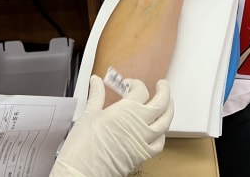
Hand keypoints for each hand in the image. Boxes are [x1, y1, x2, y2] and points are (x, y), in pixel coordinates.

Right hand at [50, 75, 173, 176]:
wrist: (81, 172)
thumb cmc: (82, 146)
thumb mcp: (88, 115)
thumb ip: (96, 96)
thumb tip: (96, 82)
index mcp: (126, 110)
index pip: (141, 90)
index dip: (135, 84)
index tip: (129, 85)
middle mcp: (139, 124)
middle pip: (161, 102)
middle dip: (164, 90)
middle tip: (162, 84)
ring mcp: (143, 140)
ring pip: (165, 122)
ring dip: (169, 109)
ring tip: (168, 102)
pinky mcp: (143, 155)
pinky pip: (160, 143)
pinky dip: (162, 134)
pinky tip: (158, 130)